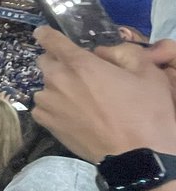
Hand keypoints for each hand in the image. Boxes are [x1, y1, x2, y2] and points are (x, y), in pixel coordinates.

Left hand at [32, 27, 175, 160]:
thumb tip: (102, 52)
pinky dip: (54, 108)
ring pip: (44, 87)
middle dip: (58, 62)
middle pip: (45, 62)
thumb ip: (122, 53)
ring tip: (80, 100)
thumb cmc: (146, 113)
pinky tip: (73, 115)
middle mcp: (57, 80)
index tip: (44, 33)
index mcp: (80, 63)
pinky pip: (43, 108)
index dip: (47, 34)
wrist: (136, 157)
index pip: (51, 39)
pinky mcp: (46, 124)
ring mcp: (48, 103)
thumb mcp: (147, 73)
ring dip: (57, 88)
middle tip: (79, 73)